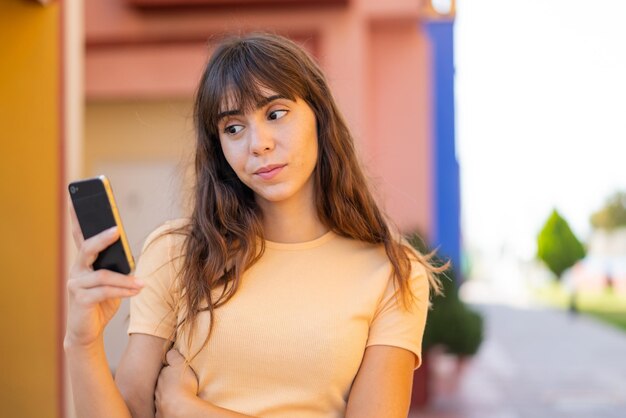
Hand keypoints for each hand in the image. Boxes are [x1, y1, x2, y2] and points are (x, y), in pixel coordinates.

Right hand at [64, 204, 143, 348]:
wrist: (87, 331)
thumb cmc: (101, 302)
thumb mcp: (111, 281)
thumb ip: (115, 267)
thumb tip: (128, 256)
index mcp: (84, 262)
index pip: (80, 235)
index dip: (77, 217)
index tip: (77, 200)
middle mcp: (76, 270)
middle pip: (87, 248)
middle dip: (102, 238)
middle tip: (117, 230)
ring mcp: (76, 284)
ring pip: (103, 275)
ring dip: (126, 280)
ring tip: (141, 283)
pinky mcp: (80, 300)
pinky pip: (105, 291)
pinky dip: (123, 291)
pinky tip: (136, 291)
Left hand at [155, 349, 200, 417]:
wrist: (180, 409)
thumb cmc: (182, 386)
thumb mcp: (180, 365)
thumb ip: (173, 356)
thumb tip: (169, 350)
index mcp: (162, 377)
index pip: (164, 372)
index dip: (169, 371)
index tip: (174, 371)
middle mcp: (157, 390)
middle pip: (161, 385)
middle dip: (166, 384)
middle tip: (176, 385)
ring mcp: (157, 403)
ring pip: (161, 397)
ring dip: (166, 396)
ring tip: (176, 397)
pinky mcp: (160, 414)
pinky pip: (163, 410)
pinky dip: (167, 408)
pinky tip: (174, 407)